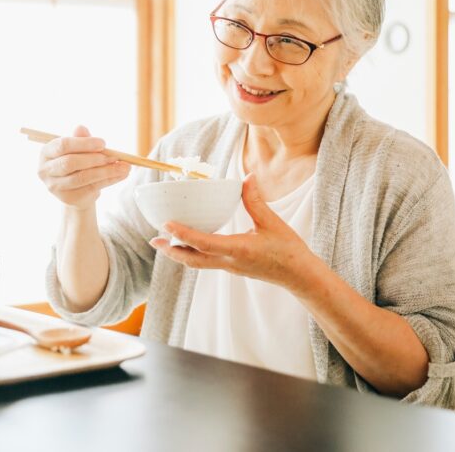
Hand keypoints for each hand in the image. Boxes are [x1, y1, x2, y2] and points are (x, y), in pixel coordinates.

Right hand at [38, 125, 130, 209]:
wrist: (77, 189)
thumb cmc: (77, 162)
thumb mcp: (79, 148)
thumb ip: (80, 139)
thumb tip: (81, 128)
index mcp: (46, 152)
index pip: (62, 145)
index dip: (83, 144)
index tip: (103, 143)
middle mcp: (45, 170)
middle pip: (70, 163)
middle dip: (94, 158)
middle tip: (114, 156)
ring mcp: (55, 187)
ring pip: (82, 177)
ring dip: (106, 171)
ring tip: (124, 167)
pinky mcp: (68, 198)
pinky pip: (91, 188)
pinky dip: (109, 180)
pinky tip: (121, 174)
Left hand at [149, 173, 320, 294]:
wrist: (300, 276)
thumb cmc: (289, 250)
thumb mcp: (273, 223)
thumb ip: (256, 201)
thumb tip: (247, 177)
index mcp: (238, 250)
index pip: (204, 243)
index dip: (183, 234)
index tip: (166, 225)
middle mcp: (230, 262)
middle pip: (193, 260)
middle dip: (172, 251)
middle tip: (154, 240)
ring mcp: (230, 267)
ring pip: (198, 263)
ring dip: (179, 254)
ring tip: (163, 243)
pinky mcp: (233, 268)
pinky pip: (206, 262)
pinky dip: (193, 254)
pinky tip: (188, 245)